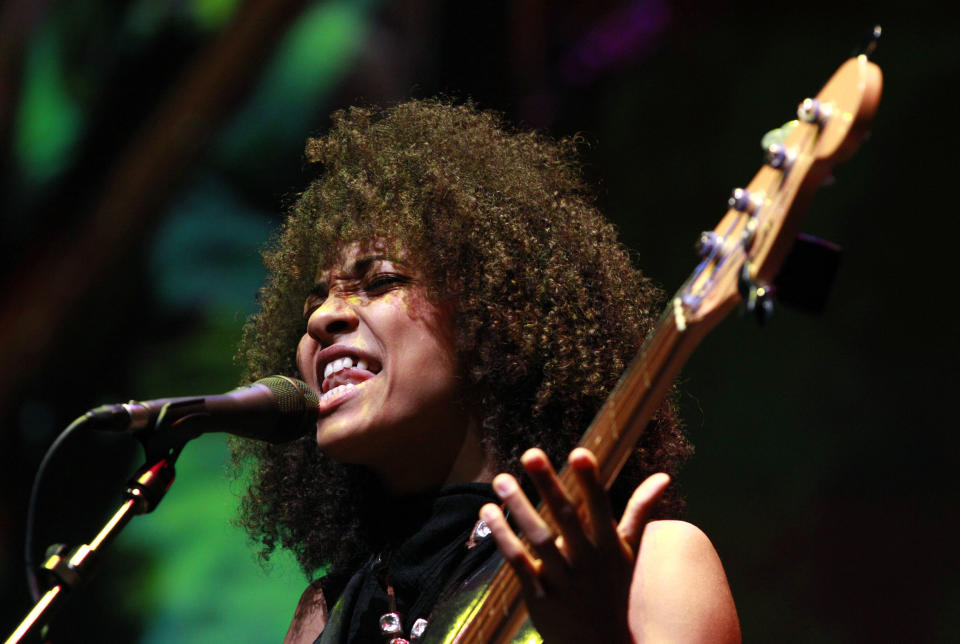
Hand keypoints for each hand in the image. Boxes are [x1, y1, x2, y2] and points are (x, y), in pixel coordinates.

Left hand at [480, 447, 669, 643]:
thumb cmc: (614, 590)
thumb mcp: (628, 551)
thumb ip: (640, 511)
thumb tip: (664, 477)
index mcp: (609, 546)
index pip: (601, 507)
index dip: (590, 481)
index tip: (580, 453)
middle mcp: (587, 560)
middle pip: (566, 517)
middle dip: (549, 484)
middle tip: (530, 453)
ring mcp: (563, 579)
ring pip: (538, 537)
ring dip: (519, 507)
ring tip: (501, 478)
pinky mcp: (540, 596)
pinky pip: (518, 562)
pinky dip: (503, 537)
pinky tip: (488, 512)